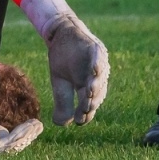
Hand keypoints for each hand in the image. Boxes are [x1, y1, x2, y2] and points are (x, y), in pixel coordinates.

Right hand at [21, 0, 109, 124]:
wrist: (60, 34)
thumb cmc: (62, 59)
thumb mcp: (60, 84)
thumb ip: (63, 102)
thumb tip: (61, 125)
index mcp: (88, 88)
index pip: (89, 103)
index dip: (85, 112)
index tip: (79, 120)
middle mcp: (96, 78)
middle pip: (97, 93)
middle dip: (92, 101)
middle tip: (86, 108)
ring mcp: (97, 63)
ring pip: (99, 77)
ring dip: (96, 85)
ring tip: (89, 92)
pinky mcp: (95, 49)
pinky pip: (99, 57)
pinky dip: (97, 63)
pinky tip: (95, 70)